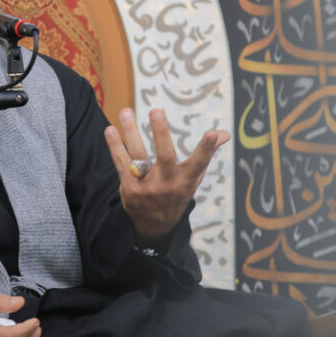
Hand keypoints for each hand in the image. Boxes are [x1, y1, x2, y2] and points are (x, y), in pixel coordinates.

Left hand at [104, 107, 229, 243]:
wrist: (154, 226)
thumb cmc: (176, 192)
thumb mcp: (193, 178)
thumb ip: (206, 154)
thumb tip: (225, 133)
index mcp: (186, 180)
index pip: (199, 163)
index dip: (207, 149)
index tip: (213, 133)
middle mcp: (167, 183)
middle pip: (165, 157)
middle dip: (161, 133)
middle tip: (156, 110)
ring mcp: (147, 186)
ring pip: (138, 156)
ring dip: (130, 132)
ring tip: (126, 111)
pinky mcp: (129, 188)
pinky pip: (121, 163)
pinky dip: (115, 146)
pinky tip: (110, 129)